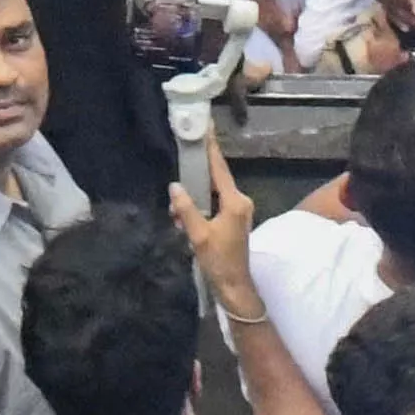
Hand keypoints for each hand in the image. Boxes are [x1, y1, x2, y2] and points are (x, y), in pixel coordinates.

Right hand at [174, 133, 261, 304]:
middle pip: (216, 179)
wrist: (234, 287)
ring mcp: (239, 211)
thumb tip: (174, 186)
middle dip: (196, 176)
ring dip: (195, 197)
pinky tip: (183, 217)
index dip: (211, 148)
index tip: (206, 127)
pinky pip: (215, 204)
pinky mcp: (234, 220)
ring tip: (175, 208)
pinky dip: (200, 207)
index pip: (220, 169)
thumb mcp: (198, 235)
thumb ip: (185, 209)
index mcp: (235, 202)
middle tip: (180, 162)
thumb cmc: (219, 261)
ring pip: (213, 194)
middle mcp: (240, 202)